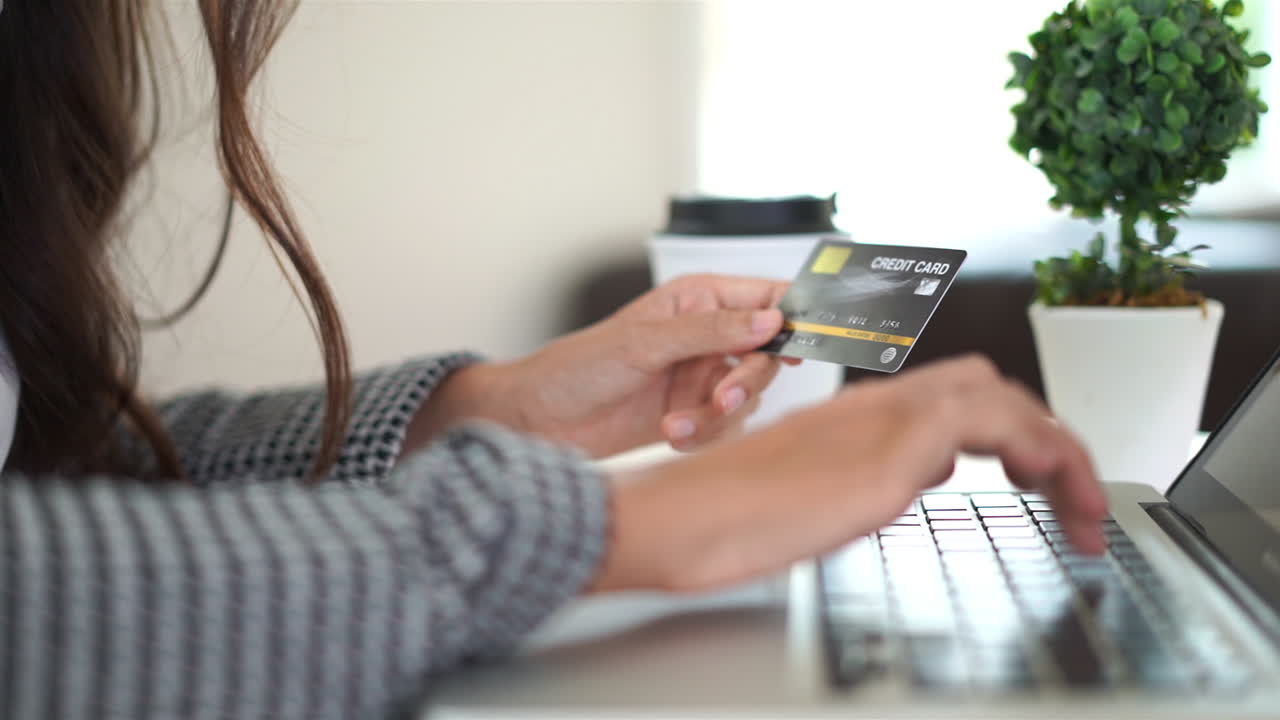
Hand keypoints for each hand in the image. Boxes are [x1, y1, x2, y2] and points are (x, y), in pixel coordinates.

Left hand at [411, 274, 797, 457]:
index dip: (790, 318)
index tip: (798, 346)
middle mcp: (706, 335)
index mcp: (698, 300)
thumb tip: (770, 321)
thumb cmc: (578, 367)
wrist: (541, 420)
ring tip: (678, 425)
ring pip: (747, 398)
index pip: (766, 298)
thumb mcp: (645, 342)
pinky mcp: (693, 413)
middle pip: (766, 355)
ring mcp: (700, 376)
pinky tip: (671, 435)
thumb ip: (710, 331)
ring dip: (717, 417)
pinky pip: (726, 427)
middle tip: (722, 399)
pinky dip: (705, 435)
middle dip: (747, 382)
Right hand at [589, 355, 1107, 592]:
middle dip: (1046, 435)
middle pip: (988, 385)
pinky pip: (985, 426)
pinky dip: (1038, 452)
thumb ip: (876, 470)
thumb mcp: (817, 492)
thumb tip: (928, 470)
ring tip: (1085, 507)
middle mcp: (876, 407)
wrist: (670, 518)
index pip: (958, 399)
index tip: (1043, 481)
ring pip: (999, 397)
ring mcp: (880, 424)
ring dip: (1059, 450)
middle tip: (1075, 493)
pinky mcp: (881, 456)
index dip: (1013, 433)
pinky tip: (1054, 498)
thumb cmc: (720, 516)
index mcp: (859, 416)